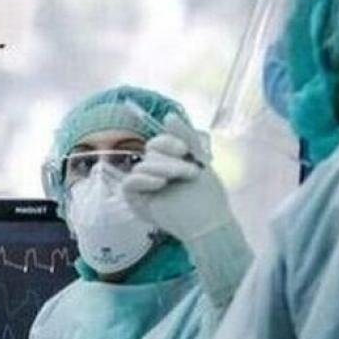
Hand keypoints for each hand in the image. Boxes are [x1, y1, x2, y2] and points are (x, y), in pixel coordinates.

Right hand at [121, 115, 233, 244]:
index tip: (184, 150)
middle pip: (150, 153)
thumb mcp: (198, 159)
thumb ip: (184, 136)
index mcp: (169, 163)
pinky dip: (144, 180)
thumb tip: (168, 115)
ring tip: (178, 180)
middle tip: (190, 173)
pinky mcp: (137, 201)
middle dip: (170, 160)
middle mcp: (155, 173)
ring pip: (142, 166)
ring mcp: (145, 187)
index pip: (157, 143)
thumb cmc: (207, 195)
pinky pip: (130, 182)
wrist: (208, 223)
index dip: (168, 142)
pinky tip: (160, 184)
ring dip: (163, 170)